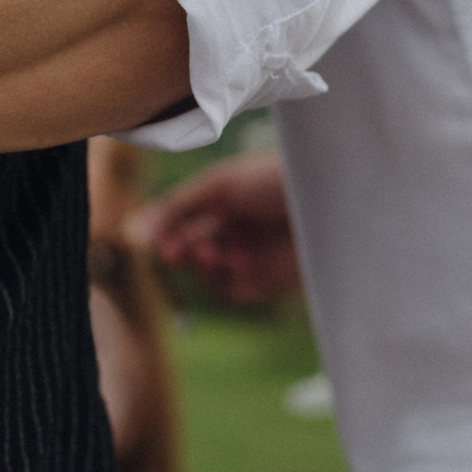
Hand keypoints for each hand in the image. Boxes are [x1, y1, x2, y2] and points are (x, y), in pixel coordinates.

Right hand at [141, 152, 299, 303]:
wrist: (332, 198)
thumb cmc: (273, 180)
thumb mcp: (219, 185)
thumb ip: (178, 207)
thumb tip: (139, 228)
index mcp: (226, 200)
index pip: (185, 224)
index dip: (169, 235)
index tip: (161, 241)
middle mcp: (239, 228)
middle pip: (196, 252)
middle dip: (185, 252)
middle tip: (183, 251)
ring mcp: (257, 255)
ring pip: (214, 275)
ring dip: (207, 268)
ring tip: (217, 252)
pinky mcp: (276, 279)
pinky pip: (240, 292)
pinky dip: (229, 283)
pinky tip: (236, 266)